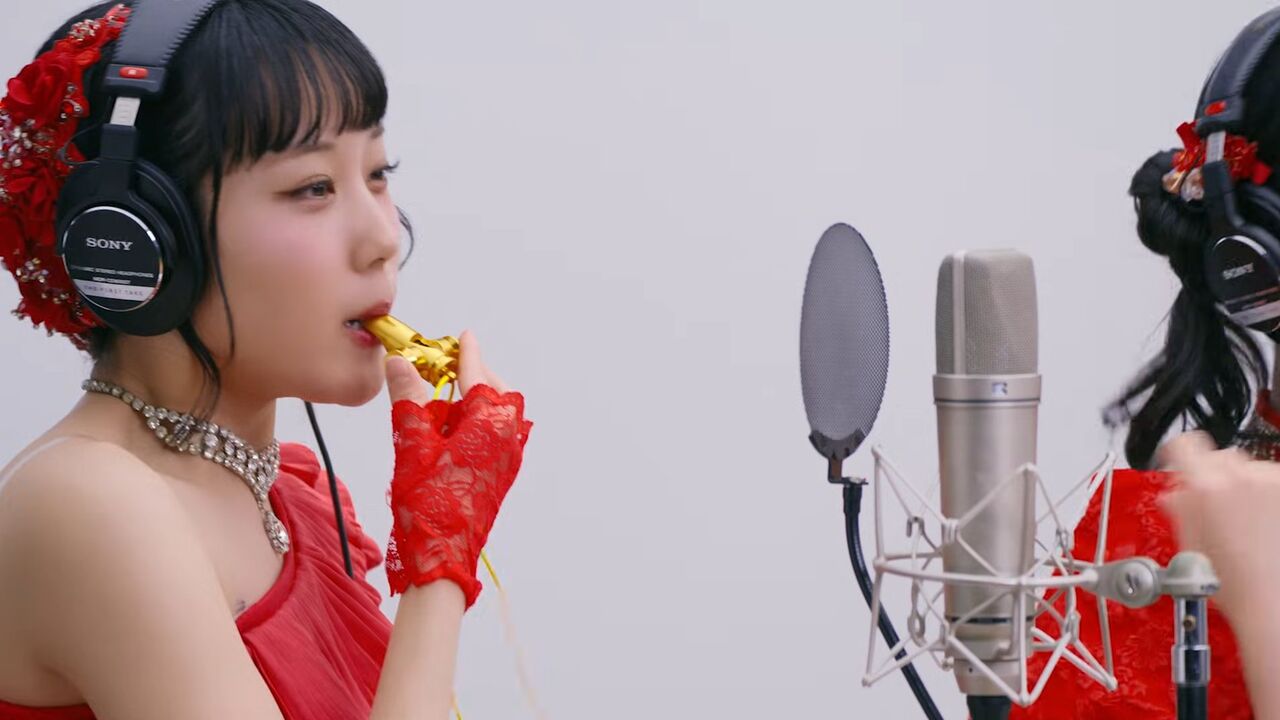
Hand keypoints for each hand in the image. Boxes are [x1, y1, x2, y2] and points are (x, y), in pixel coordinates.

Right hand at [381, 329, 530, 607]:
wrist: (442, 557)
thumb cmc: (429, 503)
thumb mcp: (412, 442)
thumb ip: (408, 398)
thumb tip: (399, 363)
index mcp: (493, 421)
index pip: (477, 374)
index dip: (466, 353)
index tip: (464, 336)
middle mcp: (510, 436)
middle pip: (493, 391)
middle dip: (469, 377)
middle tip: (439, 370)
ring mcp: (509, 457)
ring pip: (494, 414)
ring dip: (469, 404)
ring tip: (436, 407)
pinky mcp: (502, 474)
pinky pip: (493, 436)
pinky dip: (472, 426)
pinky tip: (445, 435)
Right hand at [1157, 431, 1279, 621]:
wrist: (1271, 601)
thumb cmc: (1234, 583)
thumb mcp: (1188, 543)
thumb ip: (1179, 508)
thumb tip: (1173, 494)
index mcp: (1205, 487)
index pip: (1183, 445)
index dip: (1176, 454)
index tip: (1177, 464)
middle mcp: (1240, 477)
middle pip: (1218, 457)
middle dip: (1212, 477)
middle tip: (1213, 506)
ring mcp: (1271, 484)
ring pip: (1249, 469)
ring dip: (1243, 487)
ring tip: (1243, 521)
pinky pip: (1272, 482)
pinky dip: (1267, 496)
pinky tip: (1262, 523)